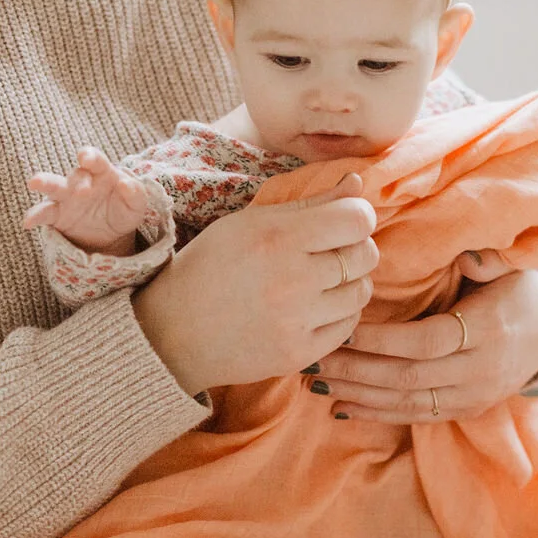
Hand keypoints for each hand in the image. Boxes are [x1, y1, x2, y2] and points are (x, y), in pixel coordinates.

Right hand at [23, 147, 147, 252]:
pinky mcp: (56, 215)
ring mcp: (66, 197)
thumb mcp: (137, 206)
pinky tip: (28, 222)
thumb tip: (126, 184)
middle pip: (75, 174)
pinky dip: (34, 215)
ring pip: (53, 186)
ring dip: (44, 182)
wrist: (112, 235)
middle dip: (77, 179)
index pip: (96, 160)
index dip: (90, 156)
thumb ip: (136, 194)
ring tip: (34, 182)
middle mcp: (81, 181)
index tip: (86, 158)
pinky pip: (43, 212)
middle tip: (82, 191)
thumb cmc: (124, 211)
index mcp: (102, 173)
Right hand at [132, 172, 378, 393]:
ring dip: (349, 282)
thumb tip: (357, 183)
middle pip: (366, 254)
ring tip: (321, 279)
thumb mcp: (250, 222)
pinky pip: (349, 326)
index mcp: (277, 238)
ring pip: (362, 292)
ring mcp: (297, 321)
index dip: (357, 215)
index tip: (344, 220)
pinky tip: (315, 306)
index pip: (357, 219)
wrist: (171, 332)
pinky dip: (340, 313)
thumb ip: (309, 203)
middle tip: (331, 250)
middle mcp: (292, 280)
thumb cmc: (209, 267)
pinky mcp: (299, 353)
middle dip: (355, 247)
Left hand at [315, 262, 537, 422]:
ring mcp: (474, 395)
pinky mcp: (465, 410)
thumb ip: (486, 258)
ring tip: (316, 382)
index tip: (344, 327)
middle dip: (357, 371)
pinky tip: (341, 407)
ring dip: (358, 395)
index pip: (428, 340)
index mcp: (490, 328)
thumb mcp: (509, 265)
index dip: (383, 340)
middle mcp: (482, 369)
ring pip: (408, 403)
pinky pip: (416, 417)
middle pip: (410, 377)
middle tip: (313, 358)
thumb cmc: (514, 285)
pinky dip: (376, 414)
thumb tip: (465, 255)